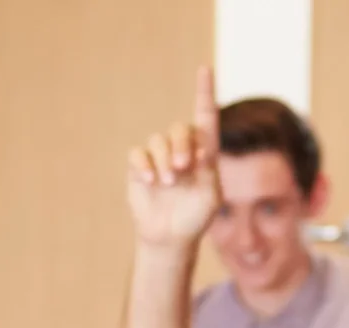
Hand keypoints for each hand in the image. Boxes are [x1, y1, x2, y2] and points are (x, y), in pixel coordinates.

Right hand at [126, 65, 222, 248]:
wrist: (170, 237)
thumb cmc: (195, 218)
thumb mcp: (210, 197)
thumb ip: (208, 171)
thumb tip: (200, 149)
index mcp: (203, 153)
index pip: (205, 118)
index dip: (204, 92)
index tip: (205, 69)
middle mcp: (181, 150)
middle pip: (180, 129)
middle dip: (181, 144)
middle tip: (183, 167)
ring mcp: (159, 158)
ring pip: (158, 141)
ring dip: (164, 159)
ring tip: (167, 183)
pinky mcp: (140, 168)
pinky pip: (138, 154)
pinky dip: (144, 165)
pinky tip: (151, 181)